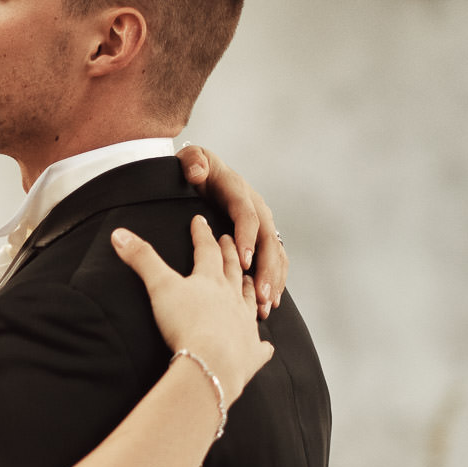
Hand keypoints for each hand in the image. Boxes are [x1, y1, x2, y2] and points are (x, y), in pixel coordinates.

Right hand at [112, 216, 272, 406]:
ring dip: (249, 289)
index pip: (207, 250)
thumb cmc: (186, 323)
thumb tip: (118, 234)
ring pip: (249, 301)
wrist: (212, 362)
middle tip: (229, 240)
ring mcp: (245, 324)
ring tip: (249, 280)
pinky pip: (259, 347)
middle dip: (229, 253)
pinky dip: (262, 345)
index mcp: (210, 280)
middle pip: (232, 270)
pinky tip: (266, 345)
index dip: (202, 234)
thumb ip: (142, 259)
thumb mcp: (159, 287)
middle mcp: (232, 298)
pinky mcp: (250, 352)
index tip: (200, 221)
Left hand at [175, 144, 285, 320]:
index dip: (247, 238)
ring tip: (267, 306)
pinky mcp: (263, 237)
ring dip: (273, 280)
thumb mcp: (192, 160)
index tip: (243, 262)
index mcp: (239, 191)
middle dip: (266, 269)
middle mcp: (256, 208)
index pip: (247, 215)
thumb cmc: (196, 169)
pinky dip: (275, 281)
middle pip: (268, 240)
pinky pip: (274, 260)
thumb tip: (197, 171)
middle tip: (261, 295)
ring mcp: (263, 223)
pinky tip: (270, 303)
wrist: (206, 171)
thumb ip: (193, 162)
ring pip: (275, 253)